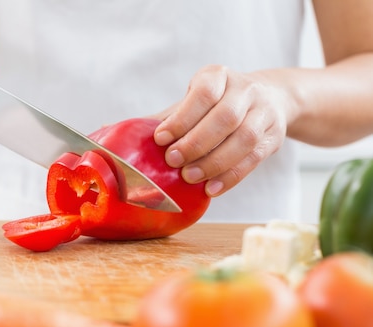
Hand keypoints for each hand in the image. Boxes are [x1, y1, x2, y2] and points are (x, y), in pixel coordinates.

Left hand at [152, 65, 293, 196]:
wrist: (268, 99)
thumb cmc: (214, 106)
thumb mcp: (190, 103)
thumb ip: (159, 119)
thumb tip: (113, 131)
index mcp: (218, 76)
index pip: (204, 93)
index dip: (182, 118)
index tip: (160, 138)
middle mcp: (246, 89)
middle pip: (226, 117)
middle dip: (197, 143)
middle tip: (173, 162)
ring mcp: (264, 112)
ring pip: (244, 139)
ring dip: (215, 162)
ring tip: (190, 178)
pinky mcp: (274, 136)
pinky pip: (253, 159)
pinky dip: (231, 177)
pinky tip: (211, 189)